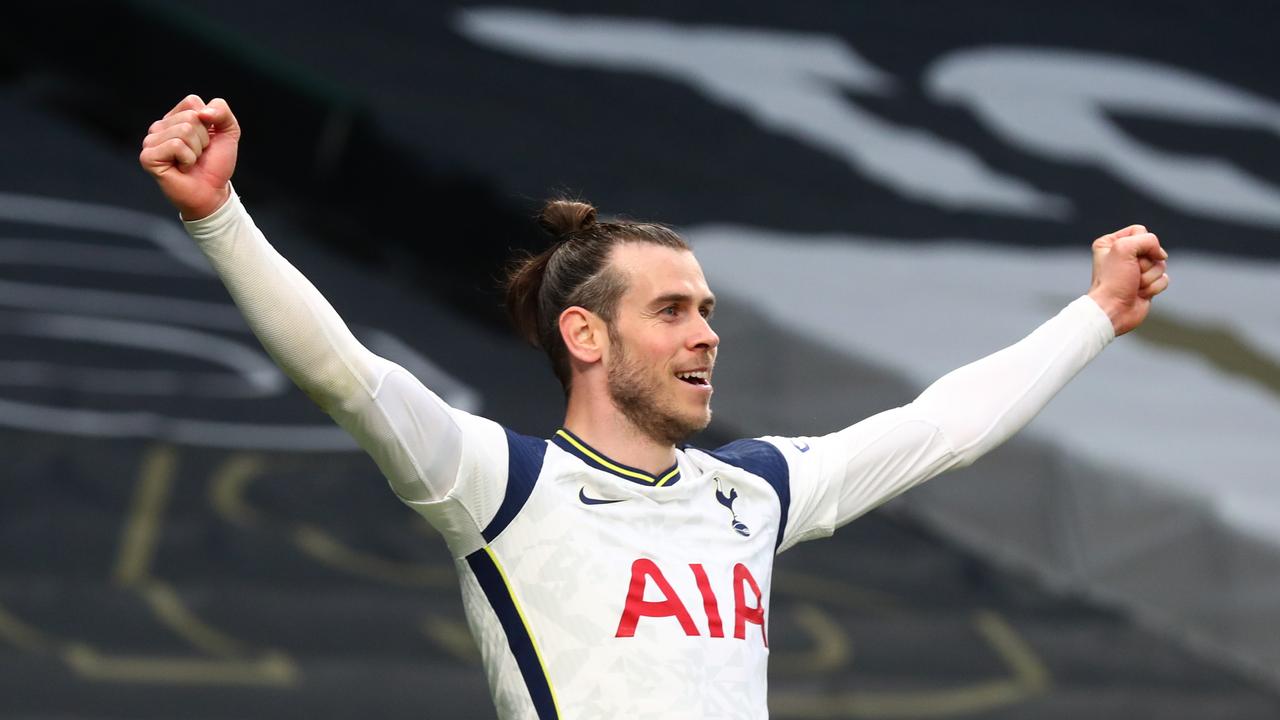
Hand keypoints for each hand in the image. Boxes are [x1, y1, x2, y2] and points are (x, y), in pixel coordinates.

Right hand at [139, 95, 239, 220]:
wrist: (212, 192)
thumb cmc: (216, 164)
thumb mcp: (228, 132)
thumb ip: (222, 111)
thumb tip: (203, 112)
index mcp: (175, 117)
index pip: (192, 101)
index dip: (209, 122)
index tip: (207, 140)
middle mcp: (160, 126)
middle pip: (191, 117)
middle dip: (204, 139)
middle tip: (198, 154)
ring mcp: (151, 141)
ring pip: (184, 131)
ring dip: (196, 151)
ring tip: (190, 162)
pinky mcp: (148, 156)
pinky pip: (176, 146)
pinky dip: (188, 159)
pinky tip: (183, 168)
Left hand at [1086, 225, 1169, 336]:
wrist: (1113, 310)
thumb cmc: (1113, 280)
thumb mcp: (1124, 248)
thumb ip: (1147, 240)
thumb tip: (1161, 255)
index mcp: (1110, 243)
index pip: (1140, 230)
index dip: (1141, 243)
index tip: (1130, 257)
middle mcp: (1123, 256)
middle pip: (1153, 248)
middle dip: (1146, 263)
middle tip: (1131, 274)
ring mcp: (1136, 271)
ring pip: (1160, 264)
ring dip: (1149, 277)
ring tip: (1134, 285)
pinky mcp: (1146, 284)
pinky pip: (1164, 279)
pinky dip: (1154, 287)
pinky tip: (1140, 294)